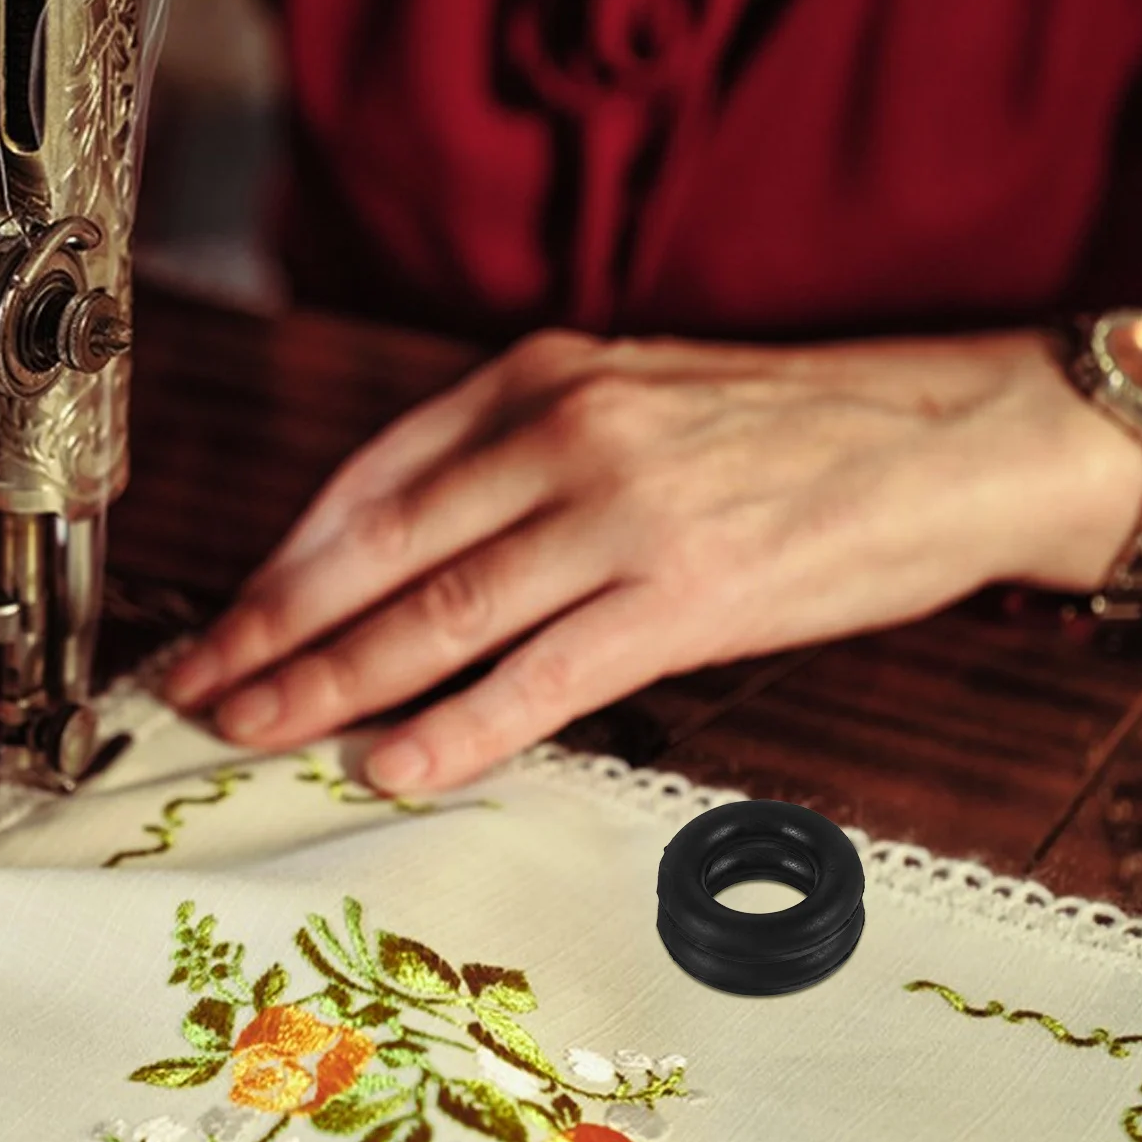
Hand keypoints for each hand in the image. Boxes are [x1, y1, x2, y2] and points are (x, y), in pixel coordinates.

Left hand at [163, 328, 1141, 792]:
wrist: (948, 436)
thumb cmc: (785, 428)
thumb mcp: (630, 397)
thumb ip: (516, 457)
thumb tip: (405, 555)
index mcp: (537, 379)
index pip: (367, 482)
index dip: (280, 563)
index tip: (225, 622)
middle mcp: (564, 433)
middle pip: (377, 553)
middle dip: (269, 632)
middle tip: (193, 691)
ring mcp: (623, 513)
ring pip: (438, 616)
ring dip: (330, 684)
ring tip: (255, 732)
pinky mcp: (688, 595)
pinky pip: (542, 676)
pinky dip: (456, 726)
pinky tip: (391, 763)